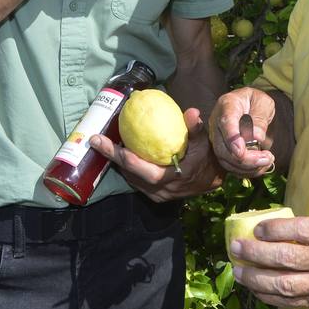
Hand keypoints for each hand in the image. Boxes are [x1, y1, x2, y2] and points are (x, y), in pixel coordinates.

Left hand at [90, 107, 222, 202]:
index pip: (141, 169)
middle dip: (111, 158)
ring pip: (131, 180)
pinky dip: (127, 169)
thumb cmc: (207, 157)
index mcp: (172, 177)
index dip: (120, 155)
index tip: (103, 140)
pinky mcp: (156, 196)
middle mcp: (162, 190)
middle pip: (130, 175)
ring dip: (117, 164)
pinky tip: (120, 155)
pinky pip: (136, 183)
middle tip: (96, 141)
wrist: (213, 179)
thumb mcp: (204, 142)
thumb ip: (195, 129)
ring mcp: (158, 195)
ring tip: (104, 146)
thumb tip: (191, 113)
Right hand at [208, 87, 276, 176]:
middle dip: (245, 159)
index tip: (241, 153)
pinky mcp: (223, 151)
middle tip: (266, 158)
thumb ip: (260, 118)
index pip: (226, 122)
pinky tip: (262, 166)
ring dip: (248, 167)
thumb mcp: (264, 103)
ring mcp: (218, 139)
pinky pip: (231, 167)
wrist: (252, 107)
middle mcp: (217, 123)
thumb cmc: (257, 103)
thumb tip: (255, 137)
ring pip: (226, 160)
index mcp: (227, 105)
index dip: (232, 139)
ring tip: (268, 160)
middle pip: (223, 147)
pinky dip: (247, 171)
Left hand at [230, 215, 308, 308]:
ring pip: (283, 284)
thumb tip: (281, 226)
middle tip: (236, 247)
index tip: (257, 228)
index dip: (275, 229)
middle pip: (286, 258)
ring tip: (238, 270)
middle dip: (256, 254)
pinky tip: (254, 288)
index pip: (301, 230)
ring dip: (255, 278)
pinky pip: (289, 301)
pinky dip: (267, 296)